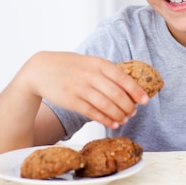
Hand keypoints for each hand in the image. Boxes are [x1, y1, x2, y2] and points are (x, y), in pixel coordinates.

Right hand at [24, 52, 149, 128]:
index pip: (122, 78)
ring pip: (106, 105)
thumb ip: (104, 71)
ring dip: (118, 115)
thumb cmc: (67, 66)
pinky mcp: (72, 101)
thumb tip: (127, 85)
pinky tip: (113, 123)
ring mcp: (80, 88)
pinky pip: (93, 113)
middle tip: (133, 112)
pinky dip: (105, 120)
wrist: (40, 69)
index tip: (145, 100)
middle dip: (128, 106)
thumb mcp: (87, 61)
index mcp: (97, 63)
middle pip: (116, 94)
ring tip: (124, 119)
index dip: (135, 91)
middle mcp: (90, 75)